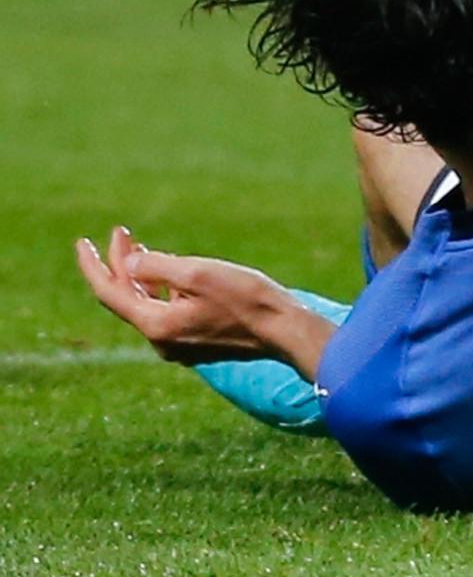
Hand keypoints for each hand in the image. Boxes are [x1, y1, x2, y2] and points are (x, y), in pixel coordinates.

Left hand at [75, 227, 321, 369]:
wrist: (286, 331)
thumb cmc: (247, 299)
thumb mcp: (198, 273)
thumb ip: (156, 266)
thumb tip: (127, 263)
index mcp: (157, 325)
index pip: (109, 292)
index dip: (93, 265)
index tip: (82, 242)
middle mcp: (162, 340)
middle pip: (127, 298)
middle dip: (120, 264)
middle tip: (121, 232)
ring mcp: (179, 344)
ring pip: (147, 304)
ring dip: (140, 276)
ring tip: (138, 247)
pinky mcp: (197, 342)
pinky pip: (166, 312)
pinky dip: (159, 289)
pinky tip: (168, 275)